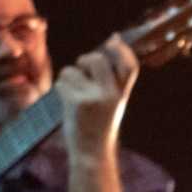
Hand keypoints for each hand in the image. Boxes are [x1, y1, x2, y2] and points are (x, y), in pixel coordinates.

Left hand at [57, 35, 138, 157]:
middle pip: (96, 59)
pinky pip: (62, 81)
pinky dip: (60, 89)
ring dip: (69, 78)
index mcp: (122, 93)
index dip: (122, 50)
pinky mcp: (77, 102)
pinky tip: (67, 102)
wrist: (92, 151)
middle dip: (85, 61)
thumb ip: (112, 73)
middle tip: (82, 71)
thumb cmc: (99, 122)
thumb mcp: (113, 99)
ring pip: (73, 70)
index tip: (114, 40)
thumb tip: (113, 40)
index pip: (130, 65)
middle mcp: (111, 94)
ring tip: (75, 95)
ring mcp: (94, 97)